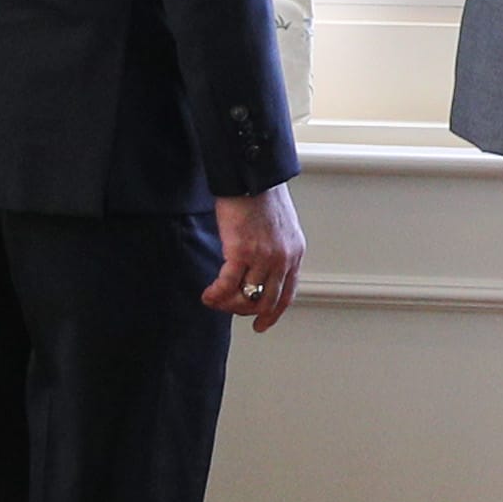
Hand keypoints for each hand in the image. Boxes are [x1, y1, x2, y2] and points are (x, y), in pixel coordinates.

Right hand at [205, 184, 307, 330]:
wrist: (252, 177)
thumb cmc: (262, 197)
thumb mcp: (281, 228)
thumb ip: (276, 250)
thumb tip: (261, 271)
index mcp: (295, 253)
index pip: (288, 293)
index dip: (274, 313)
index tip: (262, 324)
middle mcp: (283, 259)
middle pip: (267, 301)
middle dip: (247, 311)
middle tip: (230, 311)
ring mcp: (263, 257)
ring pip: (246, 296)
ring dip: (227, 303)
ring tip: (215, 300)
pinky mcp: (241, 252)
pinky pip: (227, 286)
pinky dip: (216, 295)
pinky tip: (207, 295)